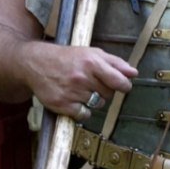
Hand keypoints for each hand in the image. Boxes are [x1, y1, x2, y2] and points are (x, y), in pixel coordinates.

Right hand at [21, 44, 135, 121]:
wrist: (36, 63)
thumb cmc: (67, 58)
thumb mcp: (91, 53)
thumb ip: (115, 63)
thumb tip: (134, 73)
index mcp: (92, 63)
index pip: (119, 81)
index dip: (124, 86)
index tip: (122, 86)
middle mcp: (82, 78)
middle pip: (109, 94)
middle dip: (104, 90)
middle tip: (92, 82)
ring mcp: (71, 92)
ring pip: (97, 105)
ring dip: (93, 100)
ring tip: (80, 89)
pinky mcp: (62, 105)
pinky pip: (84, 114)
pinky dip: (82, 110)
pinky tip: (73, 99)